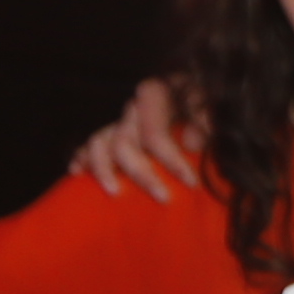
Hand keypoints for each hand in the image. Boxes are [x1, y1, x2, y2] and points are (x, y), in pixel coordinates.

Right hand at [71, 73, 209, 204]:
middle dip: (142, 172)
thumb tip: (191, 142)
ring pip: (99, 142)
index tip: (191, 182)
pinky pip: (89, 146)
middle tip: (162, 198)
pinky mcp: (112, 137)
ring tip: (114, 192)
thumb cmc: (209, 109)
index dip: (171, 158)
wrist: (203, 102)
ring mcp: (120, 123)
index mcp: (158, 95)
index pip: (155, 131)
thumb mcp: (215, 109)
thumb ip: (206, 121)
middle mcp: (134, 110)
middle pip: (125, 141)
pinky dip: (82, 159)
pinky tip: (78, 173)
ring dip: (104, 168)